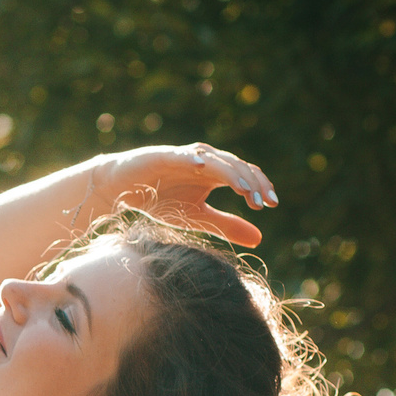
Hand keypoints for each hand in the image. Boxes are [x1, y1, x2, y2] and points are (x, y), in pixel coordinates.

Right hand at [92, 142, 277, 247]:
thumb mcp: (198, 218)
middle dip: (251, 183)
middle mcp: (205, 161)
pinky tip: (203, 166)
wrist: (123, 189)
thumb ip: (227, 225)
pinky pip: (181, 156)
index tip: (272, 205)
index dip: (261, 187)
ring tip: (244, 189)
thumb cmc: (161, 200)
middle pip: (236, 166)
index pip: (245, 175)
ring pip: (215, 160)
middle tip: (262, 202)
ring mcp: (185, 157)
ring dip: (231, 173)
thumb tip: (259, 239)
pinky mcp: (163, 156)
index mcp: (215, 174)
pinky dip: (192, 159)